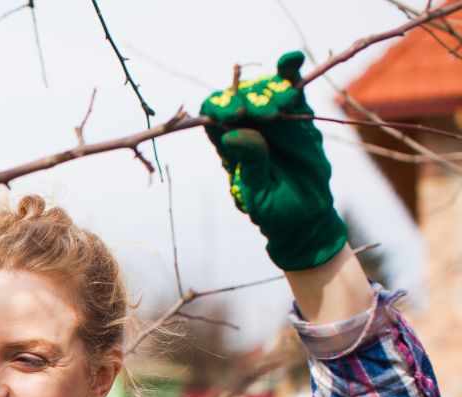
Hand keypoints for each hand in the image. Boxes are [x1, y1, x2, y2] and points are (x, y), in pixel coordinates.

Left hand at [200, 51, 347, 270]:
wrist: (305, 215)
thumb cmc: (273, 209)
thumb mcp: (257, 192)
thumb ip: (249, 163)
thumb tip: (231, 134)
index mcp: (228, 145)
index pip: (212, 116)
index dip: (219, 107)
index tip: (234, 114)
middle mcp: (246, 127)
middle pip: (239, 97)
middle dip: (250, 99)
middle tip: (267, 115)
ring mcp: (273, 119)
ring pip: (264, 89)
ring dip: (271, 89)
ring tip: (284, 104)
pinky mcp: (298, 115)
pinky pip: (292, 87)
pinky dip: (290, 71)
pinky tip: (292, 59)